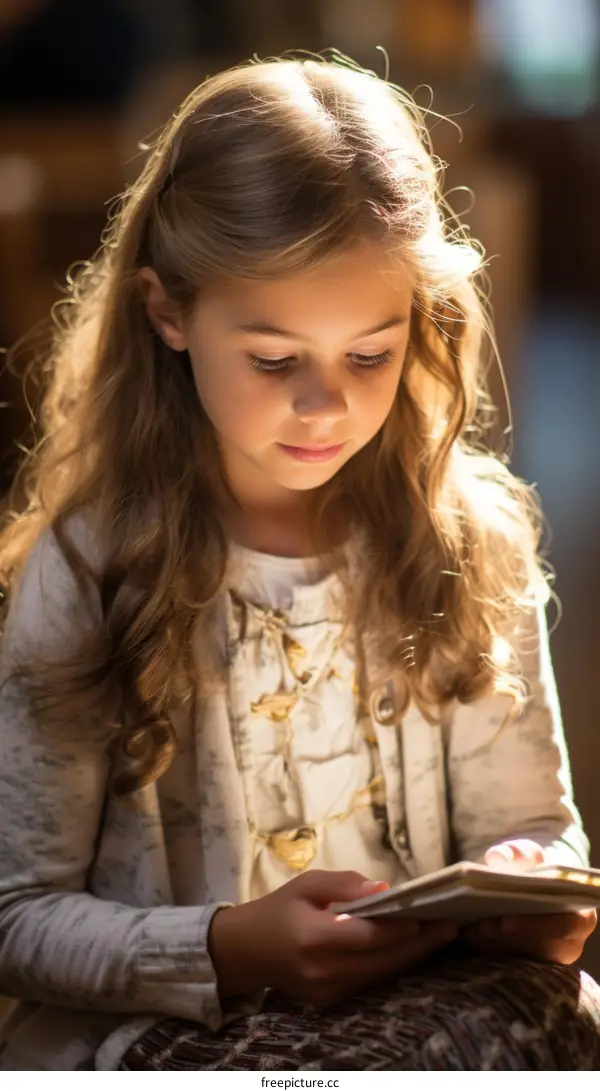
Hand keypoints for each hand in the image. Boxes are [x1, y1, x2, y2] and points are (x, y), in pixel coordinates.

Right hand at [208, 869, 458, 1007]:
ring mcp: (327, 991)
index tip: (427, 914)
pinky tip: (412, 948)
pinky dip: (392, 964)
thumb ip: (344, 884)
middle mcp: (322, 971)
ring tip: (441, 936)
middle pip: (382, 961)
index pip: (367, 937)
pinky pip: (369, 981)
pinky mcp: (330, 1001)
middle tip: (451, 927)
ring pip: (381, 975)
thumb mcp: (306, 884)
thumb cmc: (278, 909)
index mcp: (313, 938)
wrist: (246, 951)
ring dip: (411, 956)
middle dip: (419, 945)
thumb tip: (384, 889)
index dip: (399, 928)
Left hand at [463, 839, 597, 964]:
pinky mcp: (527, 965)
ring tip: (469, 930)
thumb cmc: (534, 868)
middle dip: (506, 939)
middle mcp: (568, 945)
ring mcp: (547, 958)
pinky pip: (505, 963)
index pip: (564, 927)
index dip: (534, 926)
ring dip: (492, 946)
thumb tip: (498, 858)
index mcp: (580, 917)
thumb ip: (515, 852)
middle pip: (537, 948)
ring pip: (519, 959)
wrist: (532, 885)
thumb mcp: (527, 854)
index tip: (504, 920)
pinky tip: (466, 935)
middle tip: (480, 926)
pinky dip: (485, 949)